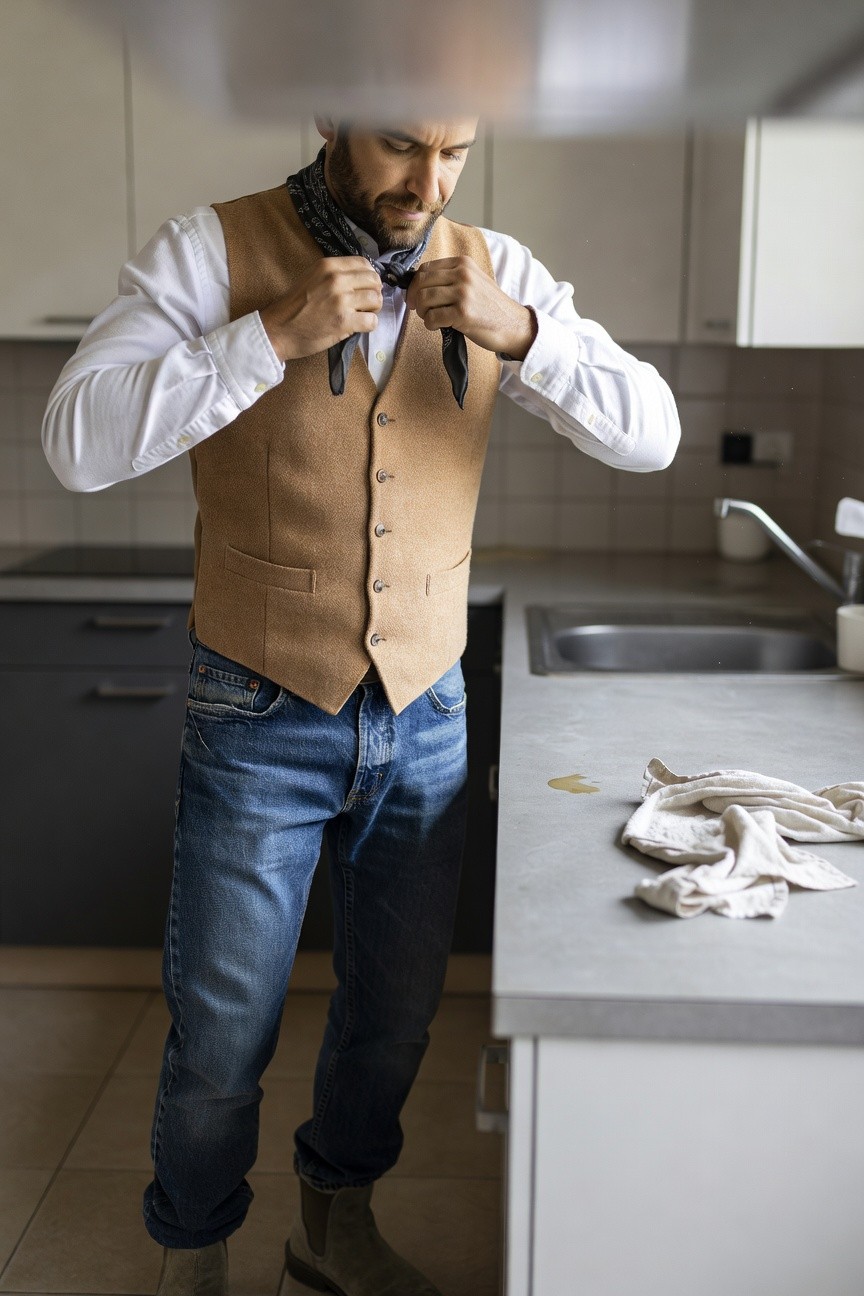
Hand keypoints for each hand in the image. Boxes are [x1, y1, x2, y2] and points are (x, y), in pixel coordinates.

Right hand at [260, 257, 382, 362]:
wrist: (277, 330)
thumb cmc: (294, 307)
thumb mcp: (312, 278)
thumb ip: (334, 275)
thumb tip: (360, 279)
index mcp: (328, 265)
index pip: (365, 264)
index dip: (368, 278)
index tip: (362, 289)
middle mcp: (336, 279)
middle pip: (374, 281)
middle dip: (373, 294)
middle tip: (363, 305)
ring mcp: (341, 300)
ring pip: (376, 300)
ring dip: (372, 310)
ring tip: (360, 316)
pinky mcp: (344, 321)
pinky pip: (372, 321)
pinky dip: (369, 326)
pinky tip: (357, 327)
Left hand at [405, 256, 536, 359]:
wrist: (513, 324)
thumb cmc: (490, 306)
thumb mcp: (473, 280)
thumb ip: (451, 277)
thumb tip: (420, 284)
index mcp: (463, 263)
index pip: (426, 268)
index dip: (415, 284)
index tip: (416, 295)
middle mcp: (463, 274)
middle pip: (421, 282)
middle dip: (415, 298)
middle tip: (419, 309)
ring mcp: (463, 293)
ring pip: (424, 299)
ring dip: (422, 312)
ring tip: (431, 318)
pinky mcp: (463, 313)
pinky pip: (432, 317)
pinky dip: (430, 324)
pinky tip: (438, 326)